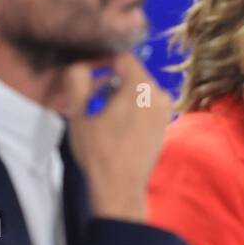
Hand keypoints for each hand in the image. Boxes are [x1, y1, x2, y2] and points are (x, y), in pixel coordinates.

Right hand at [60, 52, 172, 222]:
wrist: (120, 187)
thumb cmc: (98, 151)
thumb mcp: (78, 114)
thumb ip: (78, 81)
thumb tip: (80, 65)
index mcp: (141, 87)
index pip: (121, 57)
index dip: (100, 60)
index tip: (85, 72)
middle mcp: (159, 94)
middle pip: (130, 73)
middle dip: (107, 79)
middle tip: (87, 96)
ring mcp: (165, 110)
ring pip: (138, 88)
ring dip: (118, 93)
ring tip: (98, 111)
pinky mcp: (165, 123)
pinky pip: (146, 103)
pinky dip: (130, 105)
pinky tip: (114, 122)